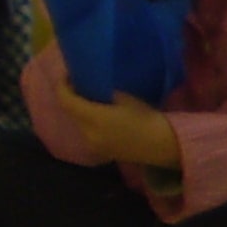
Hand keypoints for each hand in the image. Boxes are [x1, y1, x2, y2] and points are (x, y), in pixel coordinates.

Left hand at [55, 82, 181, 173]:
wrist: (165, 146)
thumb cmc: (148, 119)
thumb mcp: (127, 99)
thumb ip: (107, 94)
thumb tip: (99, 89)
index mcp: (94, 118)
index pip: (66, 100)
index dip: (62, 86)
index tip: (67, 75)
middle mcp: (88, 133)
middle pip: (71, 112)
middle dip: (72, 98)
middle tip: (79, 85)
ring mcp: (94, 144)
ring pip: (79, 123)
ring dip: (81, 112)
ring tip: (90, 101)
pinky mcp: (102, 152)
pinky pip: (89, 134)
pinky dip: (90, 124)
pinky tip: (100, 118)